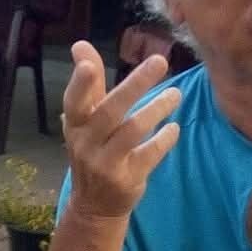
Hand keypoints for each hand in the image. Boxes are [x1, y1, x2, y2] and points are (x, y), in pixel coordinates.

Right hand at [62, 41, 181, 220]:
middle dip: (135, 85)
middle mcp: (86, 144)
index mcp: (75, 126)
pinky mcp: (125, 180)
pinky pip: (149, 154)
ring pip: (133, 131)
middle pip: (110, 111)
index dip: (80, 84)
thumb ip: (89, 86)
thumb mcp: (85, 122)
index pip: (74, 102)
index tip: (90, 64)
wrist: (94, 205)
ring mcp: (105, 164)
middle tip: (160, 61)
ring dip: (157, 108)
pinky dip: (164, 139)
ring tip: (177, 94)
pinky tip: (174, 128)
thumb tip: (80, 45)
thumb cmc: (93, 151)